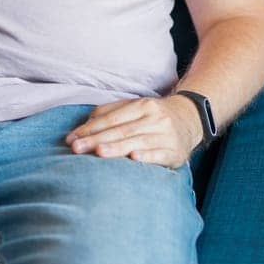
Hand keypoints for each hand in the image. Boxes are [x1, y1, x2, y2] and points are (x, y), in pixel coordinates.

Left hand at [64, 96, 203, 168]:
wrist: (191, 119)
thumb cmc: (155, 116)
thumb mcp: (136, 107)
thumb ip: (111, 112)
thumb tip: (86, 122)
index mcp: (143, 105)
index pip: (112, 118)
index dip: (91, 128)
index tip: (72, 138)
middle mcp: (155, 118)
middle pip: (121, 130)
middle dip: (96, 140)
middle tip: (76, 148)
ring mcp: (166, 135)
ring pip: (137, 141)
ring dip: (117, 148)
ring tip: (99, 152)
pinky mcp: (176, 152)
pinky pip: (159, 154)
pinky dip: (147, 156)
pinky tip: (134, 158)